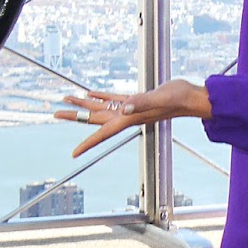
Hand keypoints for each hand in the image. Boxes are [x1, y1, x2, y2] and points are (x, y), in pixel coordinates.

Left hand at [56, 80, 211, 157]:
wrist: (192, 96)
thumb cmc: (180, 98)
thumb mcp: (160, 97)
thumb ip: (142, 102)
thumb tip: (125, 107)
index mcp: (131, 118)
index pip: (104, 133)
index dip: (88, 144)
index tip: (74, 154)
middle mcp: (128, 115)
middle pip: (95, 118)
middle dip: (75, 116)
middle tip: (55, 112)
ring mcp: (131, 108)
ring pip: (101, 107)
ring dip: (84, 104)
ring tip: (67, 98)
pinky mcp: (136, 99)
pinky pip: (113, 99)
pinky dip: (100, 96)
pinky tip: (91, 93)